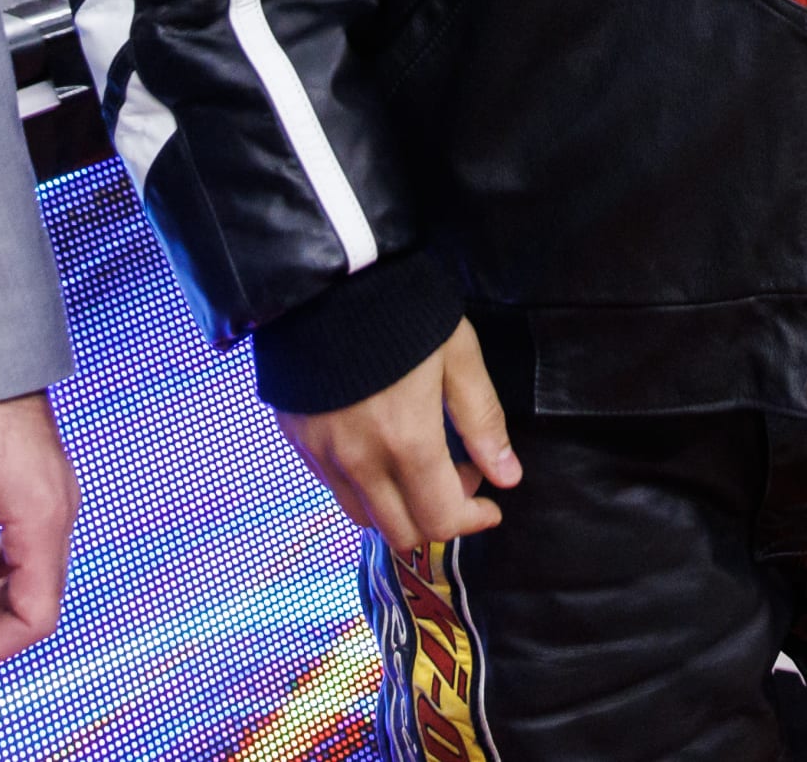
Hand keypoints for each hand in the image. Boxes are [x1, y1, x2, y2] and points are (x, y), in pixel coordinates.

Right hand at [278, 319, 520, 553]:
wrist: (330, 275)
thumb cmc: (405, 309)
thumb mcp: (458, 355)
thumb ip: (482, 421)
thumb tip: (508, 476)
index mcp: (406, 442)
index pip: (440, 521)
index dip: (472, 520)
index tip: (490, 503)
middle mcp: (359, 462)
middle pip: (401, 532)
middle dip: (438, 518)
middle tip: (457, 474)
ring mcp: (322, 454)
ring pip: (363, 517)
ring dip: (398, 507)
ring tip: (418, 463)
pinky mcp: (298, 439)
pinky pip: (333, 488)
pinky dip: (363, 488)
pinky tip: (379, 448)